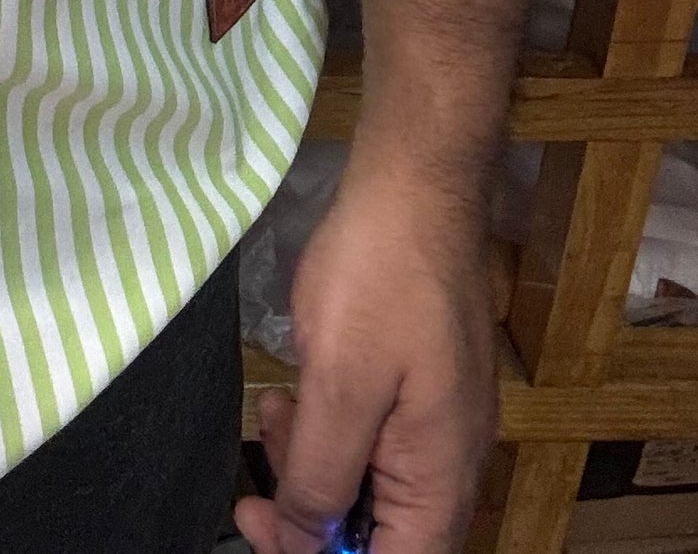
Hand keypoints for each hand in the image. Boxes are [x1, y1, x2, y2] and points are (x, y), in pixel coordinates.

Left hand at [233, 155, 496, 553]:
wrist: (415, 184)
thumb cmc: (378, 279)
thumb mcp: (338, 387)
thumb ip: (319, 476)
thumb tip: (299, 542)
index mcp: (442, 478)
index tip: (265, 532)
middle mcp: (452, 462)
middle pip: (384, 534)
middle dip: (312, 520)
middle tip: (250, 494)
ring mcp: (439, 420)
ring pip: (372, 484)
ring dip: (313, 469)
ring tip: (268, 420)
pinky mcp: (421, 382)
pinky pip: (375, 436)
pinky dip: (328, 428)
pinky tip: (292, 393)